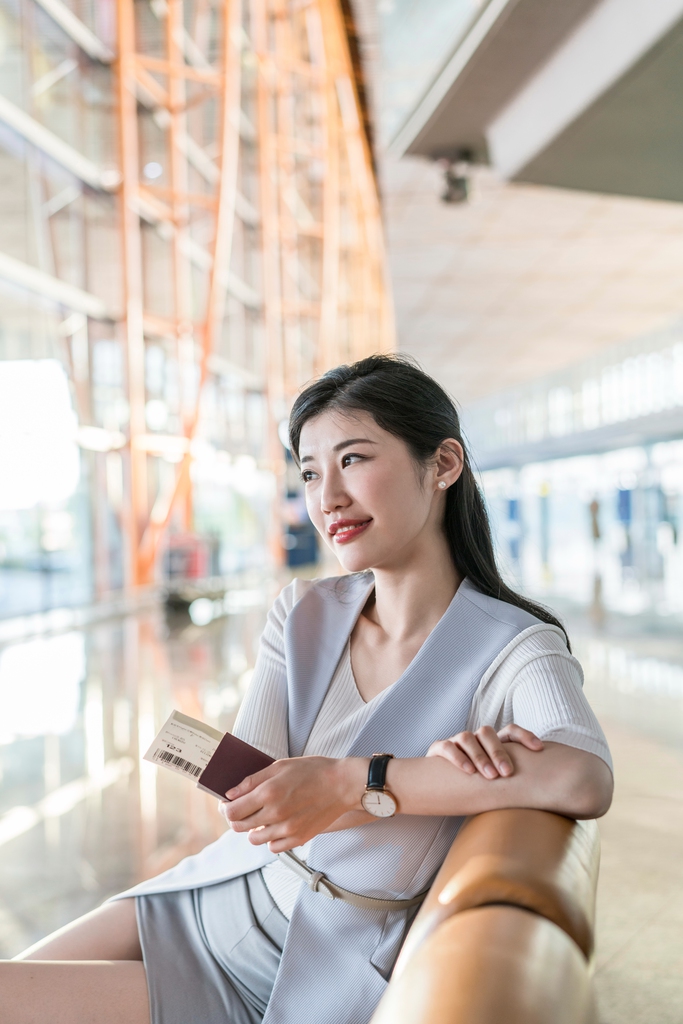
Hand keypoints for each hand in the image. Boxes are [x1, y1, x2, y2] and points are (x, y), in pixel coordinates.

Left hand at [223, 756, 363, 852]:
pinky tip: (277, 824)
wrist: (342, 785)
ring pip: (254, 839)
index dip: (226, 808)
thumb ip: (252, 780)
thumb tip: (231, 793)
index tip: (228, 803)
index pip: (232, 811)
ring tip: (262, 816)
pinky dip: (270, 838)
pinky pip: (273, 847)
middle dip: (236, 818)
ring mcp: (287, 829)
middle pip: (239, 827)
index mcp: (269, 793)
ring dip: (253, 829)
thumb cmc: (313, 771)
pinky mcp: (298, 839)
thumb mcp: (280, 766)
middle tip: (243, 809)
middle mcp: (275, 814)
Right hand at [427, 724, 542, 778]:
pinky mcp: (438, 749)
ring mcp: (456, 742)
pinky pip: (447, 747)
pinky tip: (468, 772)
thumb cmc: (476, 786)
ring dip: (479, 756)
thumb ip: (514, 779)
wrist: (441, 788)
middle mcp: (475, 738)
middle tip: (507, 773)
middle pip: (487, 732)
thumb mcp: (497, 782)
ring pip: (467, 737)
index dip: (525, 736)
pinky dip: (458, 757)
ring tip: (489, 776)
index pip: (510, 730)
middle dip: (498, 752)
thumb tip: (547, 790)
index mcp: (491, 742)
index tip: (539, 749)